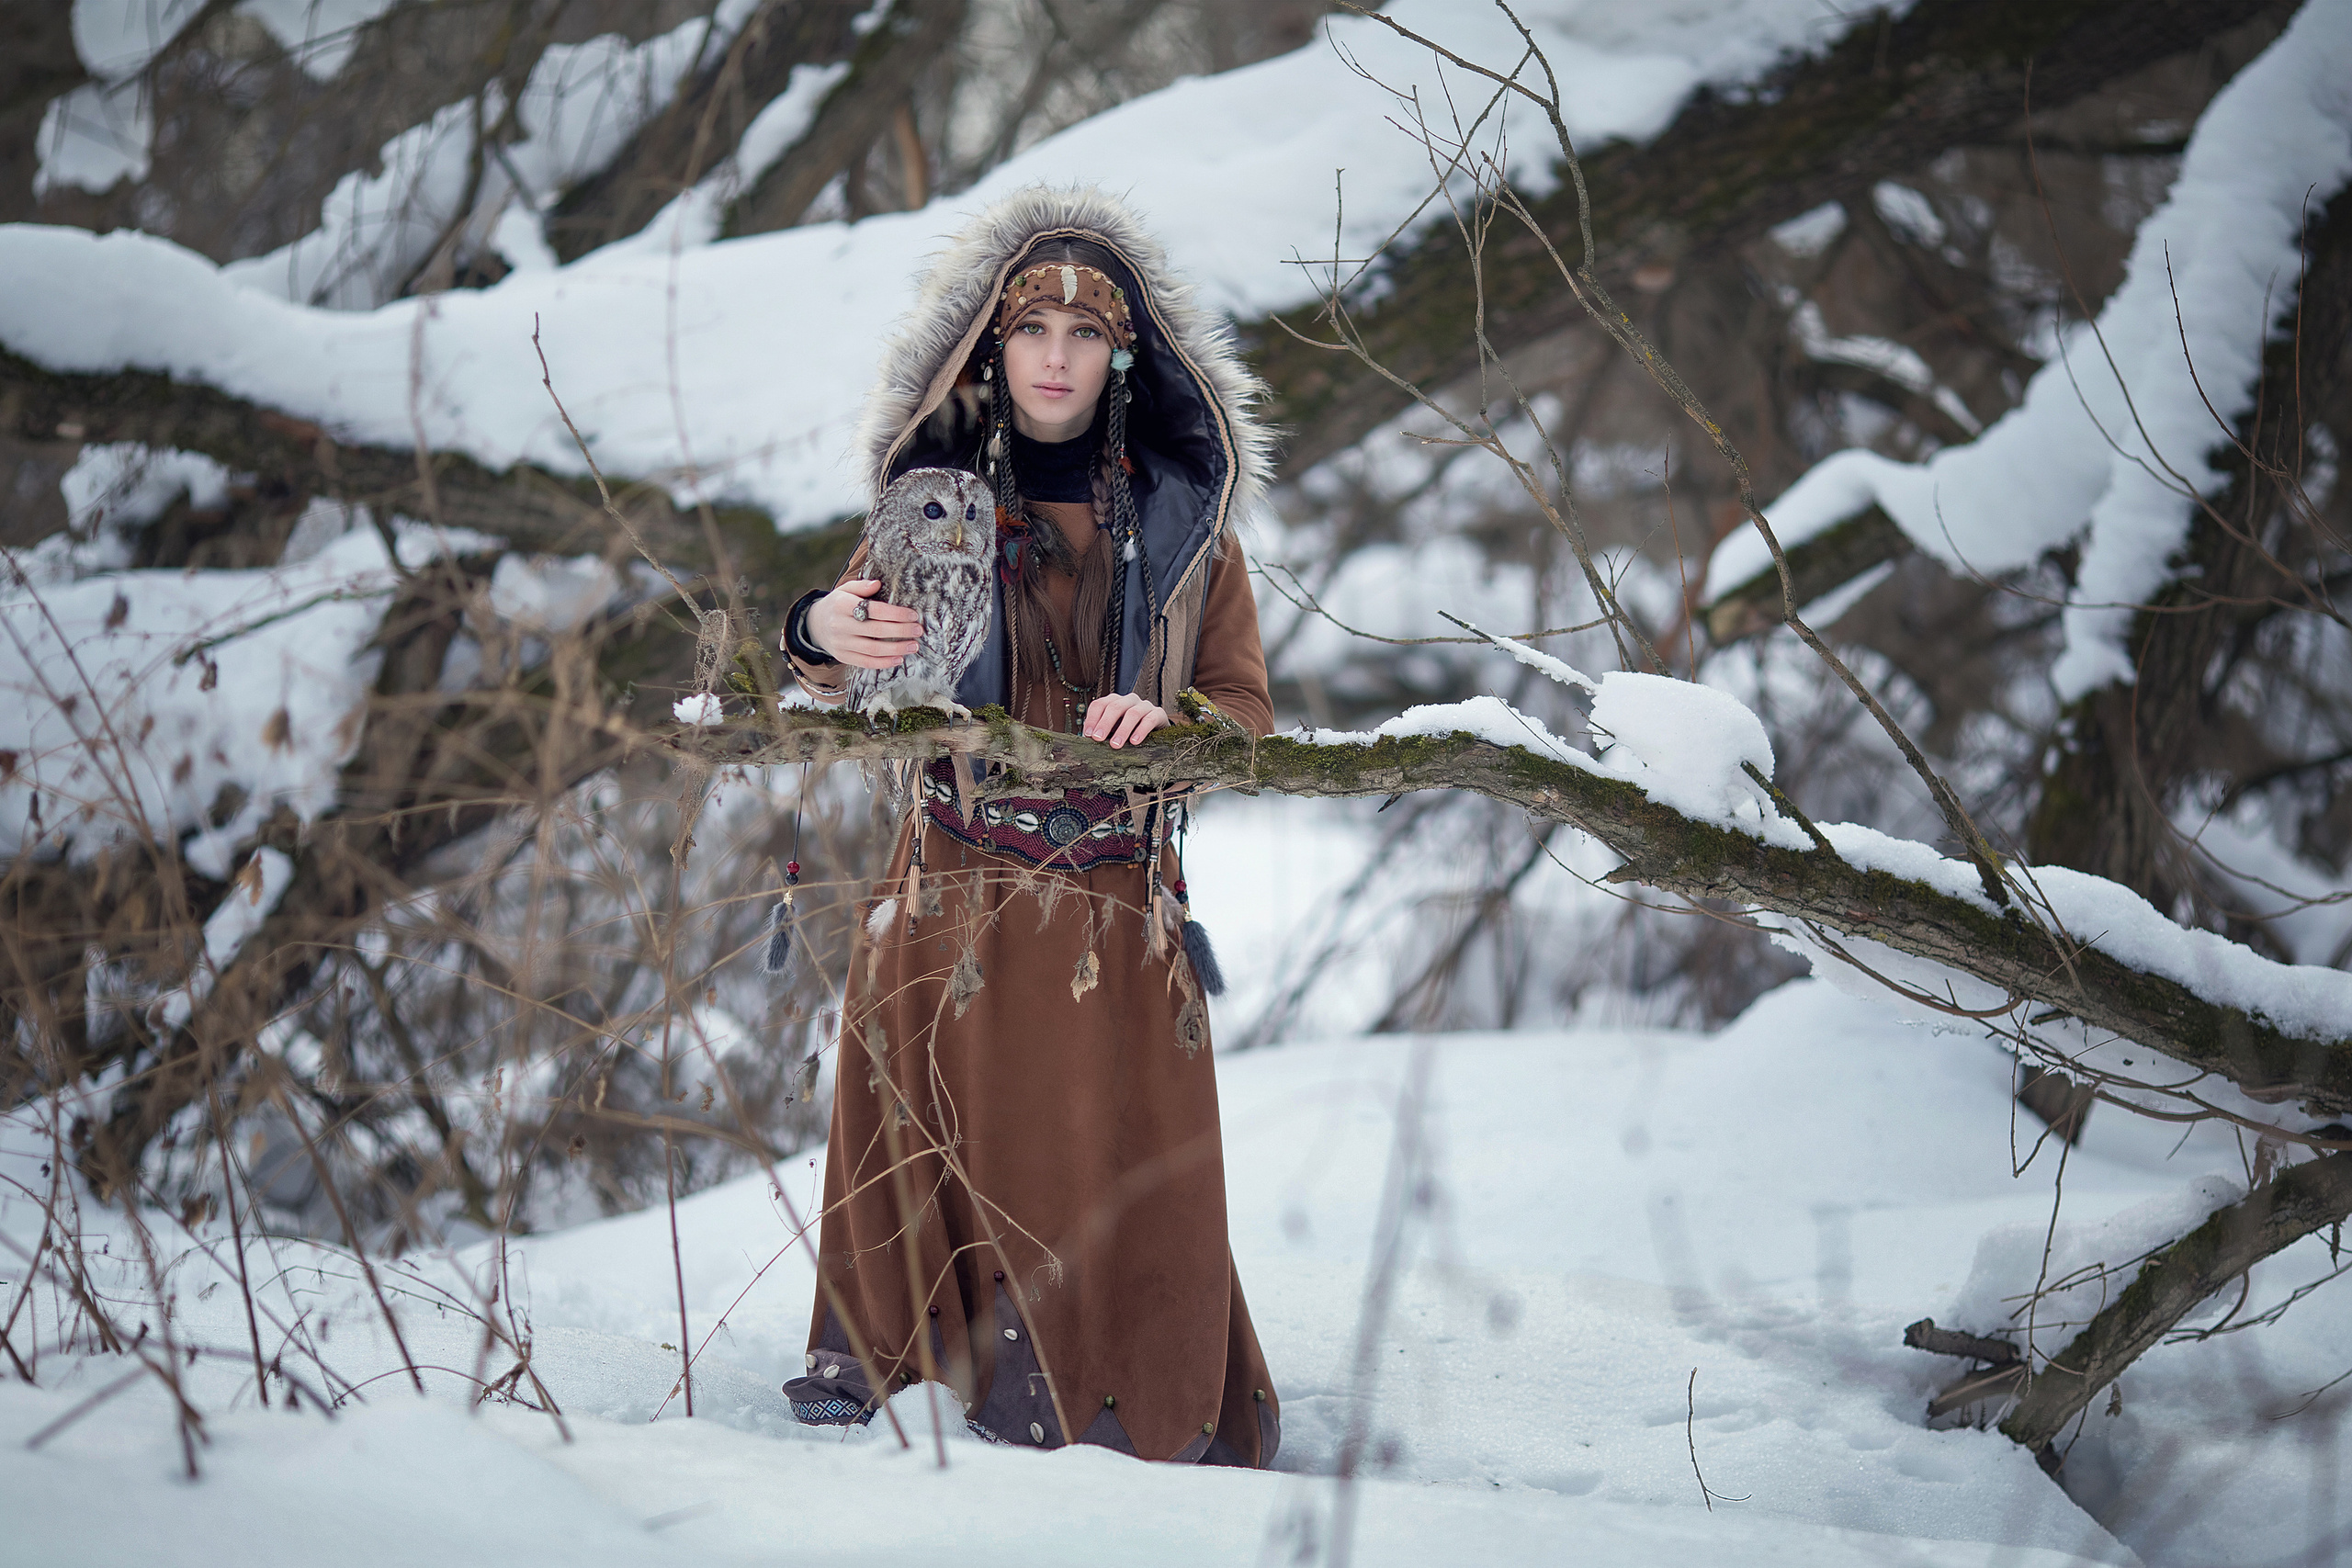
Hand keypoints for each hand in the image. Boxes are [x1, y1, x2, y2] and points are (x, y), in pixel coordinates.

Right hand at [806, 580, 920, 669]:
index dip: (896, 613)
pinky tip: (899, 658)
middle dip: (901, 631)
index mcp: (842, 605)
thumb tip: (878, 584)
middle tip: (918, 630)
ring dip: (897, 649)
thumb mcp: (845, 590)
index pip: (874, 610)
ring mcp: (841, 643)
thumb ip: (861, 586)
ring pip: (873, 649)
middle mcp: (840, 625)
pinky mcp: (843, 656)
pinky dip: (884, 662)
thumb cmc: (837, 605)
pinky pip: (866, 662)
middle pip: (876, 630)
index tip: (913, 615)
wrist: (815, 625)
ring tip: (914, 645)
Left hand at [1083, 692, 1167, 748]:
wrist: (1156, 732)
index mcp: (1114, 701)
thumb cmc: (1129, 731)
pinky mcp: (1158, 714)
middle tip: (1098, 739)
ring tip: (1115, 745)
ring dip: (1122, 730)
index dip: (1092, 719)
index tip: (1088, 735)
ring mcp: (1144, 705)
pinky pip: (1150, 720)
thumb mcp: (1113, 731)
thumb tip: (1087, 740)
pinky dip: (1141, 730)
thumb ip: (1102, 733)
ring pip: (1132, 713)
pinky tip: (1134, 741)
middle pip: (1115, 707)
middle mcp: (1128, 700)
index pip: (1099, 705)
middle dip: (1105, 723)